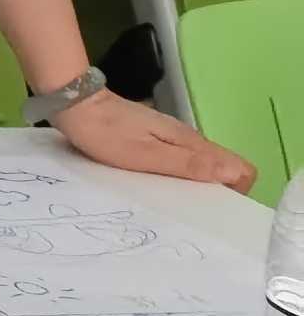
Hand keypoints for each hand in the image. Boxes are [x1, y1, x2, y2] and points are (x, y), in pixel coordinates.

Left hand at [52, 81, 255, 191]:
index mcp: (191, 143)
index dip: (238, 190)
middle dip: (217, 191)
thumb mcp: (147, 155)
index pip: (239, 167)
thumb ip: (189, 165)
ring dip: (196, 184)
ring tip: (176, 204)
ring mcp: (171, 137)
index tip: (217, 207)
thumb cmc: (107, 133)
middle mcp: (187, 139)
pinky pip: (178, 160)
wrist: (75, 103)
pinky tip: (159, 186)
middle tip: (194, 211)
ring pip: (200, 165)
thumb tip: (233, 174)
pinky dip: (177, 175)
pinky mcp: (154, 137)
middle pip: (222, 168)